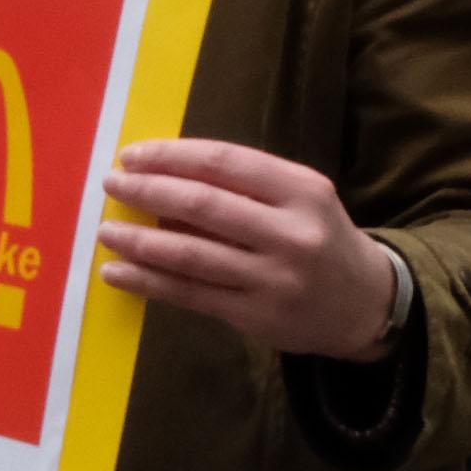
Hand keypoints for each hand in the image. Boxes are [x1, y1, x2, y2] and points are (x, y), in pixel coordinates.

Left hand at [95, 139, 401, 359]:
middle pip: (204, 205)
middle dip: (148, 192)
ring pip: (191, 254)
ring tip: (105, 231)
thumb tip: (160, 178)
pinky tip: (117, 272)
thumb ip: (242, 188)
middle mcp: (292, 232)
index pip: (225, 163)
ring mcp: (274, 277)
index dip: (173, 157)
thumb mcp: (298, 200)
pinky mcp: (256, 315)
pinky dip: (148, 281)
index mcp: (302, 189)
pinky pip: (190, 294)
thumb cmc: (318, 238)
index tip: (132, 156)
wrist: (365, 302)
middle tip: (111, 185)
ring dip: (139, 241)